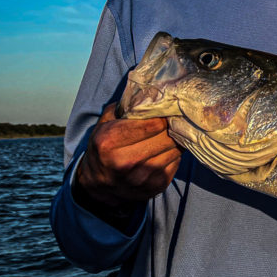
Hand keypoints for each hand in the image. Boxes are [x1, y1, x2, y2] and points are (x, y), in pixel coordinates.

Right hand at [72, 103, 181, 229]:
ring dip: (176, 139)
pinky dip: (174, 154)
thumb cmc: (104, 148)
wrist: (100, 186)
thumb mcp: (105, 124)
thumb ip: (125, 107)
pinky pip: (176, 162)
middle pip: (167, 136)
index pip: (153, 123)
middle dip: (171, 126)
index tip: (166, 109)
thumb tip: (153, 89)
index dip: (163, 114)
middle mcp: (125, 162)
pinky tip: (167, 149)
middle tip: (174, 119)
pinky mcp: (156, 187)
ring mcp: (142, 178)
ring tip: (171, 132)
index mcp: (110, 142)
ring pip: (175, 149)